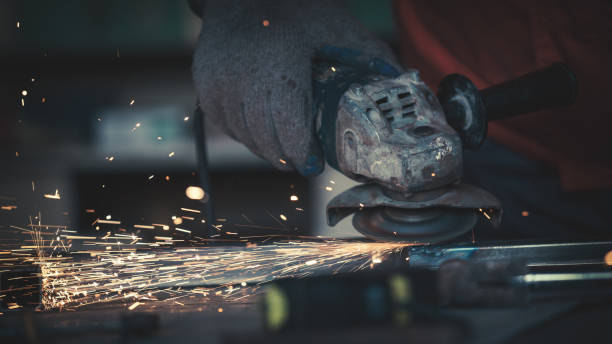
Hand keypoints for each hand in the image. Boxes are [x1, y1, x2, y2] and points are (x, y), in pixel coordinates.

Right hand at [191, 0, 400, 175]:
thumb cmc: (293, 7)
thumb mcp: (337, 26)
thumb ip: (370, 55)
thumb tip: (399, 83)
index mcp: (279, 71)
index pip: (287, 132)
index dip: (301, 156)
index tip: (313, 165)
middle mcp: (242, 80)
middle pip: (264, 141)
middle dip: (285, 158)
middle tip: (302, 162)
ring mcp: (217, 83)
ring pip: (242, 135)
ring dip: (263, 149)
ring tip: (282, 150)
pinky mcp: (203, 82)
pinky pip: (222, 122)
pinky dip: (242, 132)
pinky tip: (258, 131)